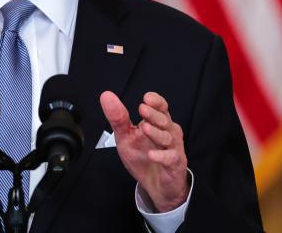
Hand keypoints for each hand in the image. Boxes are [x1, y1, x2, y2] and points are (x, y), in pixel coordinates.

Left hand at [100, 91, 187, 211]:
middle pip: (164, 120)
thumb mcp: (125, 136)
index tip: (146, 98)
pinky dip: (162, 156)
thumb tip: (106, 96)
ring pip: (167, 137)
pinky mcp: (175, 165)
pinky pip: (170, 158)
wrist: (156, 185)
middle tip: (142, 109)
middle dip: (153, 114)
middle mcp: (168, 133)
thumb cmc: (143, 157)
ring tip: (145, 128)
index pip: (161, 107)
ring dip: (156, 133)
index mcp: (157, 123)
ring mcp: (173, 148)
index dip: (156, 101)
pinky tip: (152, 154)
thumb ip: (118, 118)